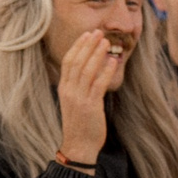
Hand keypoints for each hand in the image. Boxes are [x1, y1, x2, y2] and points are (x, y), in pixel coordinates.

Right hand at [56, 30, 128, 164]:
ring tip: (106, 42)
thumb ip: (81, 86)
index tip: (87, 34)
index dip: (78, 46)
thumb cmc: (80, 124)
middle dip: (88, 45)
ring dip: (97, 54)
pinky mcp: (90, 106)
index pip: (68, 61)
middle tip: (98, 31)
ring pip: (87, 70)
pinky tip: (113, 62)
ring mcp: (79, 98)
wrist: (79, 146)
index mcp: (64, 88)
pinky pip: (99, 85)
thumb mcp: (75, 102)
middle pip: (77, 61)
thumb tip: (93, 69)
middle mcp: (69, 91)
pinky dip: (106, 71)